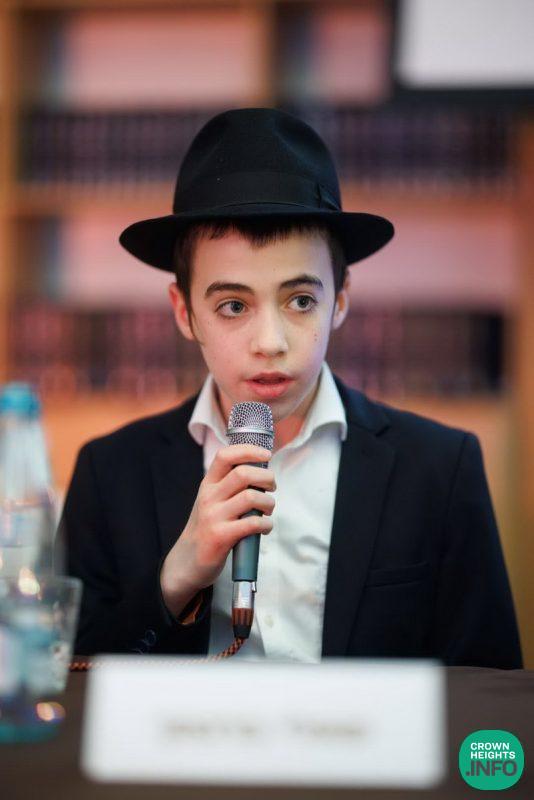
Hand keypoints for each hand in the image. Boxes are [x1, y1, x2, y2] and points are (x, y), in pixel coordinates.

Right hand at [160, 444, 274, 616]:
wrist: (186, 562)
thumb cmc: (206, 529)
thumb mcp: (210, 501)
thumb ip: (229, 486)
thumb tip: (262, 473)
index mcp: (207, 485)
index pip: (225, 456)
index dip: (249, 450)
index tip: (266, 455)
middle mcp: (209, 497)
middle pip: (243, 473)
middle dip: (267, 477)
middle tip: (272, 487)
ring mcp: (213, 517)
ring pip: (250, 497)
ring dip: (268, 502)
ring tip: (268, 510)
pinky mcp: (220, 537)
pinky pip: (251, 524)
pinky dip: (265, 524)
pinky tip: (265, 527)